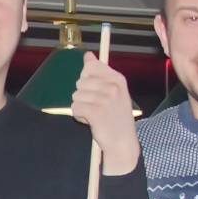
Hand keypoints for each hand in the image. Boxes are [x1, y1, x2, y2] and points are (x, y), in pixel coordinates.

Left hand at [68, 55, 141, 174]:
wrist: (123, 142)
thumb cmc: (116, 117)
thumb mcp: (114, 91)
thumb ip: (100, 72)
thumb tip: (87, 55)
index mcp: (118, 79)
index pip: (91, 66)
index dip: (87, 79)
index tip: (96, 90)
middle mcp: (112, 86)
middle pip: (80, 82)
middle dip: (84, 95)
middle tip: (98, 107)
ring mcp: (105, 99)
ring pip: (76, 95)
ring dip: (81, 107)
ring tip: (95, 115)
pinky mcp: (95, 112)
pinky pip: (75, 107)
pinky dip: (79, 116)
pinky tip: (90, 121)